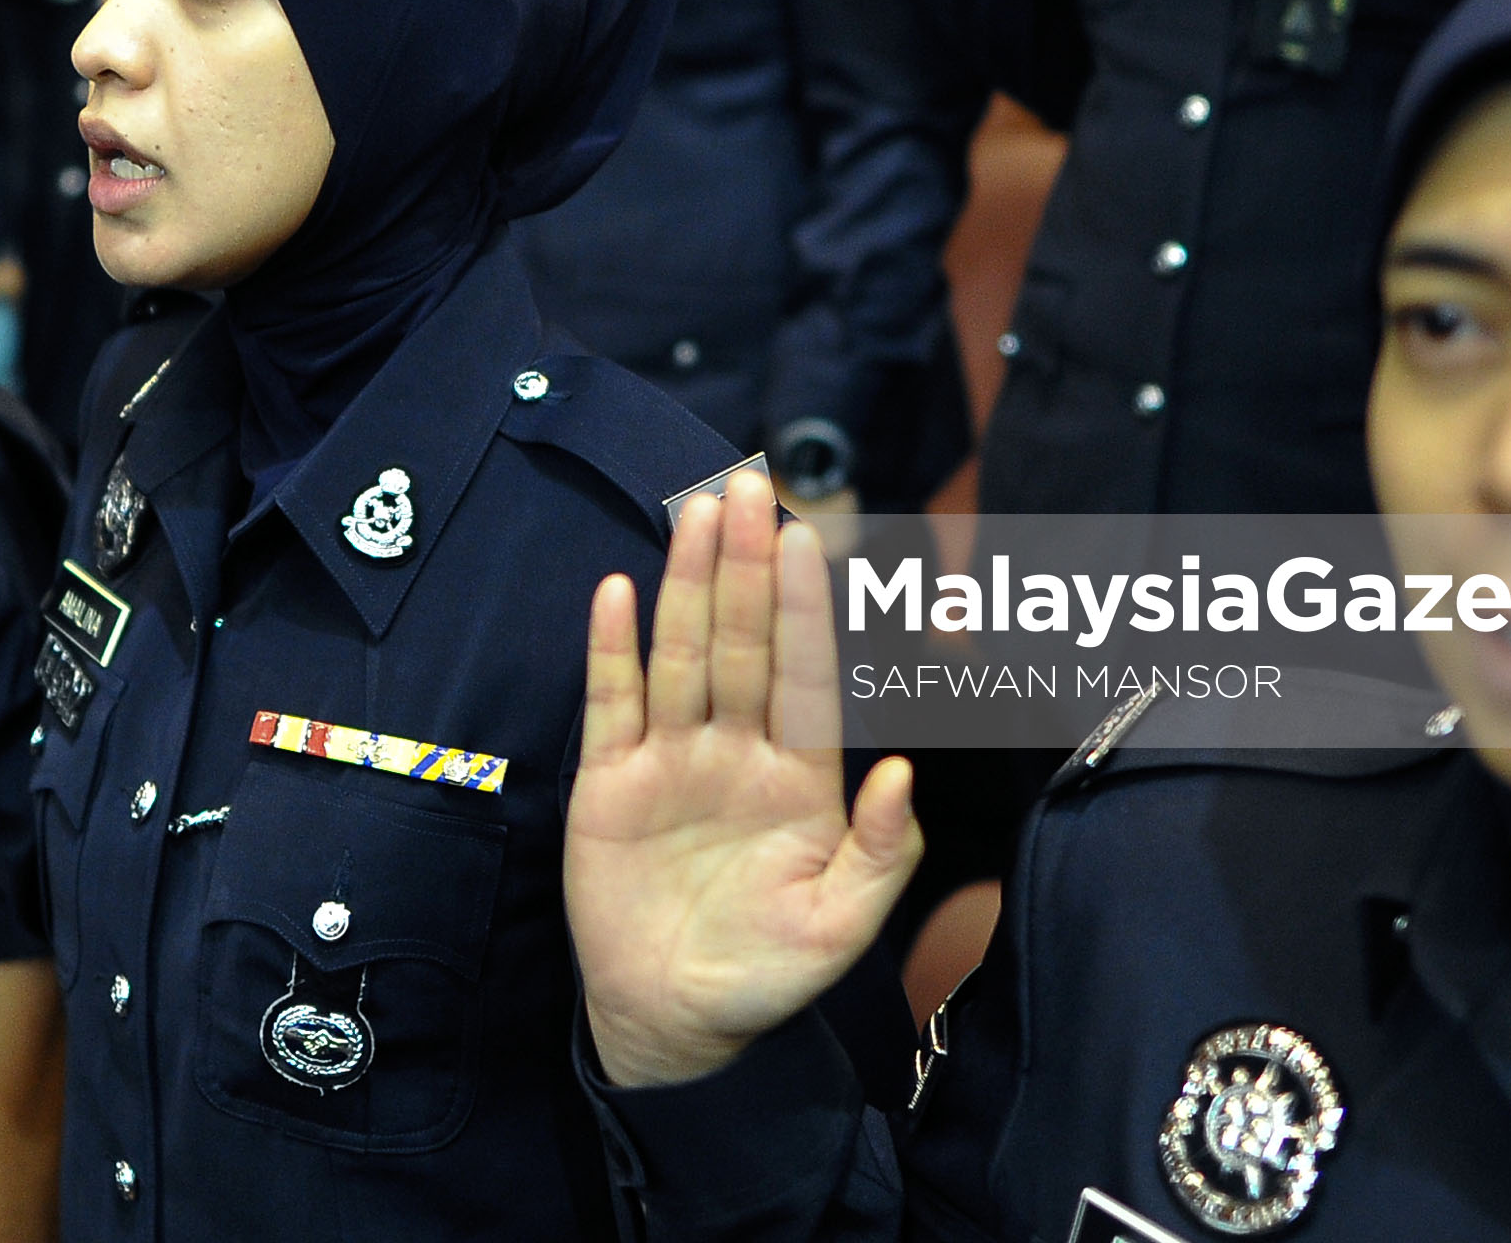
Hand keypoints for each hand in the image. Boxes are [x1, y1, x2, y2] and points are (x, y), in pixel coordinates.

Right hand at [568, 468, 922, 1091]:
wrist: (679, 1024)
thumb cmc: (769, 973)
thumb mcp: (842, 927)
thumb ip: (880, 853)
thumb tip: (900, 771)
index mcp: (798, 778)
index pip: (803, 676)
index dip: (801, 609)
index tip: (805, 541)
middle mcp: (734, 752)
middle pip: (740, 643)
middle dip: (744, 566)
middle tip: (749, 486)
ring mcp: (670, 762)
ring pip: (681, 656)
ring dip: (686, 584)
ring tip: (694, 513)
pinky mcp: (610, 784)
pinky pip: (611, 704)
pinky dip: (612, 651)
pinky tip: (618, 594)